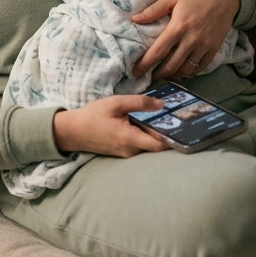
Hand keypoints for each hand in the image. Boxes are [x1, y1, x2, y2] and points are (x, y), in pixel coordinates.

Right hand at [52, 95, 169, 157]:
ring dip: (153, 131)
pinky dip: (144, 133)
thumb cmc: (92, 116)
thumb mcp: (116, 103)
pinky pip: (139, 144)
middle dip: (165, 130)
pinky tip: (144, 120)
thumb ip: (139, 103)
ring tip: (161, 115)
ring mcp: (126, 153)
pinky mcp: (122, 151)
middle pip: (156, 144)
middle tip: (176, 115)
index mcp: (131, 139)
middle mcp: (131, 150)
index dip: (174, 136)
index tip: (184, 125)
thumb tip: (162, 105)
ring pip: (148, 144)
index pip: (161, 144)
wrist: (71, 131)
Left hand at [132, 0, 240, 78]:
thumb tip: (134, 19)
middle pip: (171, 65)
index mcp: (178, 27)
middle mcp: (191, 39)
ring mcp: (204, 46)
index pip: (158, 51)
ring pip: (186, 70)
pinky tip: (181, 71)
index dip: (145, 64)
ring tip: (164, 74)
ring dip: (173, 75)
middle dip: (158, 74)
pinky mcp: (214, 49)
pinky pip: (200, 68)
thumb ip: (153, 10)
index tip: (136, 71)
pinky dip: (189, 73)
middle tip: (150, 77)